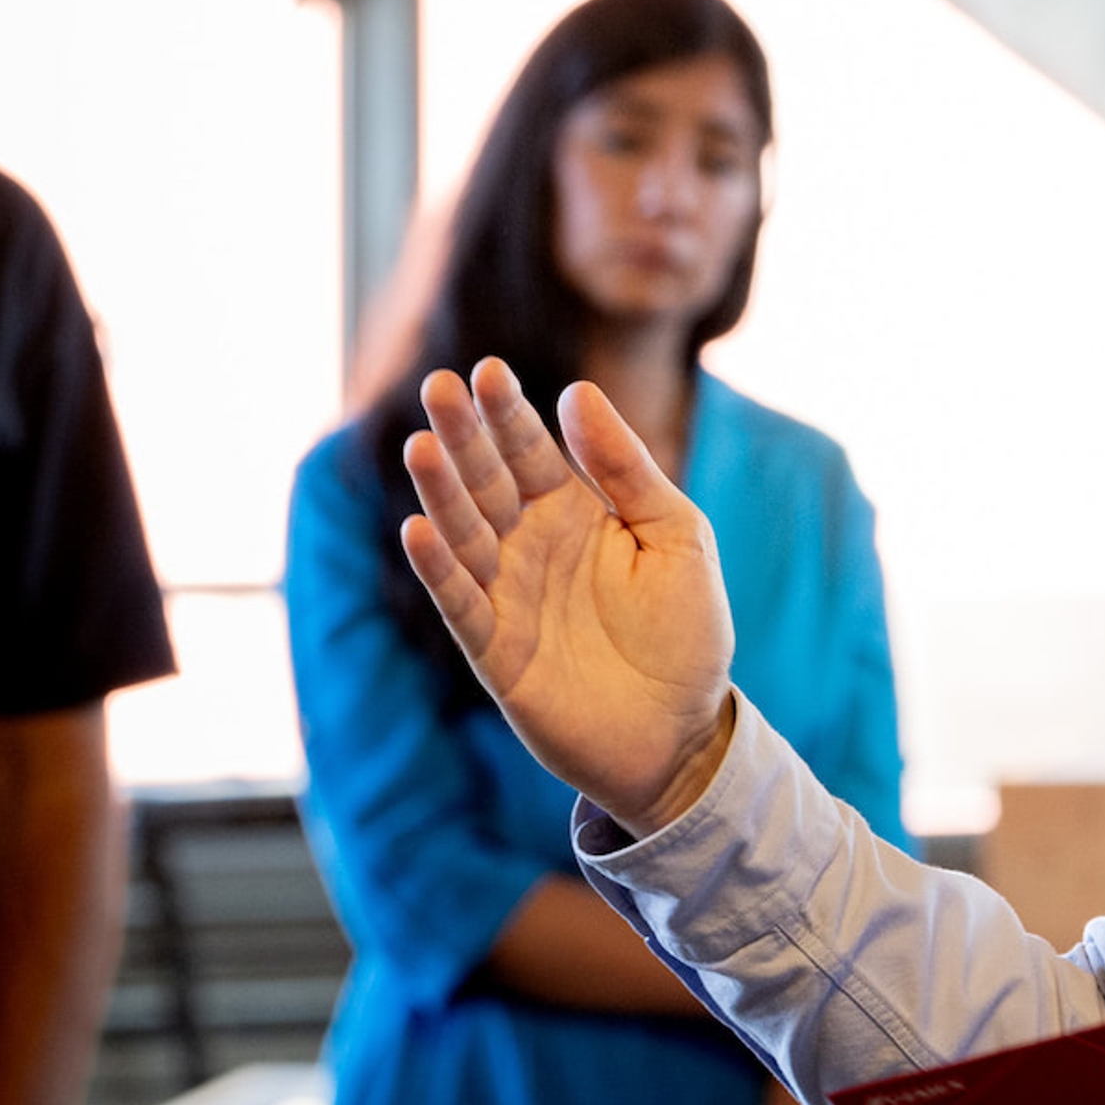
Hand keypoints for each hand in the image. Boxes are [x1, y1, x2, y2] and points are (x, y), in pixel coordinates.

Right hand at [399, 360, 740, 830]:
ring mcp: (509, 597)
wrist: (684, 734)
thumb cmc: (685, 633)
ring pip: (464, 534)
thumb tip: (576, 392)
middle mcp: (531, 548)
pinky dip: (438, 570)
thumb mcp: (676, 534)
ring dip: (441, 492)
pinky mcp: (495, 652)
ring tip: (423, 445)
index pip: (532, 451)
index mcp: (575, 513)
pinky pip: (460, 604)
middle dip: (464, 435)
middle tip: (438, 386)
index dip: (509, 413)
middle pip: (489, 482)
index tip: (487, 369)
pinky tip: (418, 530)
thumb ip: (626, 468)